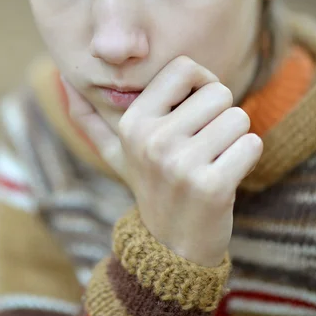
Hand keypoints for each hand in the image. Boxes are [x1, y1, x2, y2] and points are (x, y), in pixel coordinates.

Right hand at [61, 57, 262, 266]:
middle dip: (221, 116)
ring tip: (212, 160)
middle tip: (203, 144)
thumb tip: (63, 81)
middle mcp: (152, 140)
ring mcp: (180, 164)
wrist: (170, 247)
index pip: (185, 67)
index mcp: (133, 122)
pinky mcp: (211, 186)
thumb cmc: (150, 186)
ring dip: (235, 139)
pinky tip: (226, 175)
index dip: (201, 83)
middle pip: (219, 92)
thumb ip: (88, 117)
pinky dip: (247, 157)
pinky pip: (252, 144)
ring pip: (239, 117)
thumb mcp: (115, 152)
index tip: (198, 108)